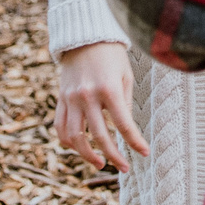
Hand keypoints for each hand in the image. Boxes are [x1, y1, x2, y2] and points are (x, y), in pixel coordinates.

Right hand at [56, 42, 149, 170]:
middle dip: (113, 156)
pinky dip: (68, 142)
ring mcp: (71, 98)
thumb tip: (126, 132)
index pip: (123, 124)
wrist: (85, 36)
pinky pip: (60, 127)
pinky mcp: (61, 99)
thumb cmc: (112, 56)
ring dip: (87, 155)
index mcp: (108, 89)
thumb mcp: (125, 77)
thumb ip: (125, 104)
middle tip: (124, 168)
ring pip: (75, 137)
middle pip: (99, 136)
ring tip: (100, 163)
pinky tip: (80, 149)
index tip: (144, 154)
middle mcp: (87, 95)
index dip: (134, 142)